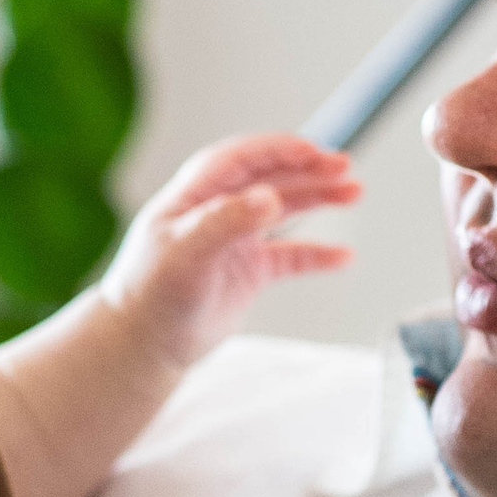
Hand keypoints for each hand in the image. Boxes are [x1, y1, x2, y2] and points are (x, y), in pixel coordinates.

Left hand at [102, 134, 358, 371]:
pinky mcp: (246, 273)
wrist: (141, 345)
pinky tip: (343, 256)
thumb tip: (269, 196)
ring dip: (317, 198)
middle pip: (269, 178)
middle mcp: (216, 211)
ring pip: (283, 210)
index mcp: (195, 196)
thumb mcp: (185, 254)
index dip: (278, 150)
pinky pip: (289, 257)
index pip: (241, 158)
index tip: (314, 152)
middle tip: (344, 167)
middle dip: (307, 169)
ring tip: (354, 191)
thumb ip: (225, 222)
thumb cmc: (151, 296)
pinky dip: (316, 254)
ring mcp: (233, 241)